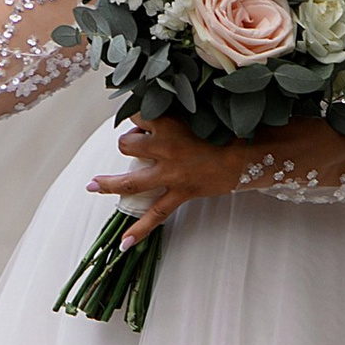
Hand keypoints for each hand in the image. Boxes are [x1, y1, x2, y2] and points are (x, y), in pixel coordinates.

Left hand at [90, 113, 240, 243]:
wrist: (251, 153)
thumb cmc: (231, 127)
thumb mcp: (203, 110)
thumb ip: (179, 109)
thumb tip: (165, 99)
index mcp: (169, 123)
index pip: (137, 114)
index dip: (136, 116)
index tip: (141, 116)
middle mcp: (164, 148)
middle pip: (127, 144)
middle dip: (128, 143)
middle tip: (139, 142)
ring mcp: (171, 174)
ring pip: (130, 180)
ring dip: (108, 183)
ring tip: (92, 185)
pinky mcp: (181, 193)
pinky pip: (156, 214)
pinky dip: (140, 230)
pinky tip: (124, 244)